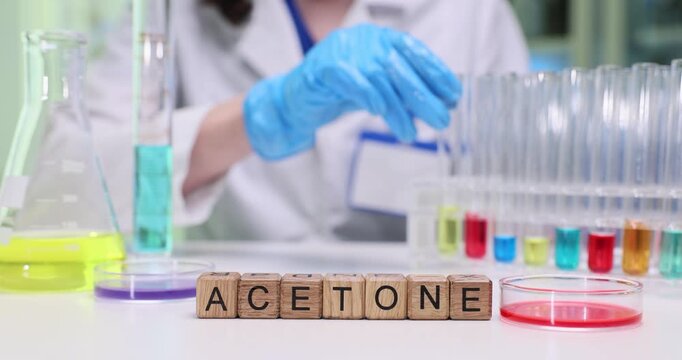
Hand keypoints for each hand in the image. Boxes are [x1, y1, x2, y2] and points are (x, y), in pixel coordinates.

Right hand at [243, 23, 460, 159]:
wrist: (298, 98)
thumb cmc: (341, 92)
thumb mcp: (378, 89)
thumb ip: (403, 91)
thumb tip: (440, 103)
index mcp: (380, 38)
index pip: (414, 51)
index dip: (436, 72)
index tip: (454, 95)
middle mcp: (364, 39)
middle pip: (400, 67)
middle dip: (424, 96)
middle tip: (441, 120)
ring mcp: (342, 50)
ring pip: (378, 78)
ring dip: (398, 109)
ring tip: (410, 133)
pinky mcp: (323, 67)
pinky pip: (350, 79)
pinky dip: (366, 95)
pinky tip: (378, 112)